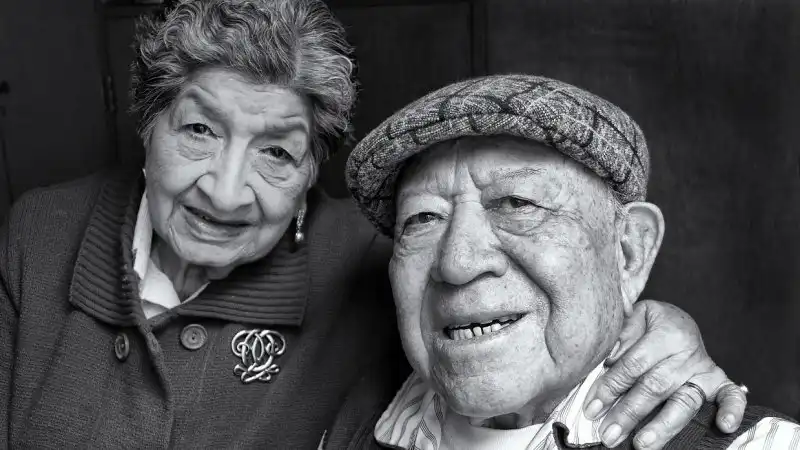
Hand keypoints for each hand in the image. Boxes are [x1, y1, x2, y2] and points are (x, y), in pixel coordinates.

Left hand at [582, 300, 747, 448]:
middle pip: (655, 387)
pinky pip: (731, 397)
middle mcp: (688, 352)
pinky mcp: (719, 382)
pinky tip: (724, 427)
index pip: (634, 364)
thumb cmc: (648, 324)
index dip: (611, 387)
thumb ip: (622, 333)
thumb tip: (609, 358)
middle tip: (609, 434)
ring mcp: (705, 370)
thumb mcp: (632, 317)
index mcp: (666, 332)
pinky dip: (732, 410)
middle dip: (629, 413)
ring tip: (642, 444)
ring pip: (684, 401)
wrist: (676, 321)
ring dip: (662, 426)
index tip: (592, 409)